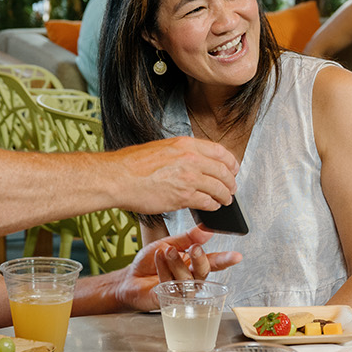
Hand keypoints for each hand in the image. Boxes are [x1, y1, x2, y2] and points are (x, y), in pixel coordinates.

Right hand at [112, 136, 239, 214]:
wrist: (118, 178)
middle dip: (231, 181)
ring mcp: (189, 178)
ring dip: (225, 196)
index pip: (219, 151)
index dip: (231, 161)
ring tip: (225, 199)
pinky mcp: (183, 196)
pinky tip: (212, 206)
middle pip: (223, 171)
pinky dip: (212, 205)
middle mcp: (191, 159)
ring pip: (219, 188)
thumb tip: (194, 162)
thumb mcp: (161, 148)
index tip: (233, 168)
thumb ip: (181, 154)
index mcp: (185, 144)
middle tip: (232, 187)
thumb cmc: (132, 165)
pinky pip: (207, 202)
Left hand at [116, 225, 242, 309]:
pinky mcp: (169, 299)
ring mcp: (181, 290)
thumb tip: (206, 229)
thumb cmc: (151, 262)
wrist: (130, 278)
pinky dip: (164, 269)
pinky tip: (158, 259)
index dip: (226, 259)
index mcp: (193, 264)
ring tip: (167, 250)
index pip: (213, 262)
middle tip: (194, 248)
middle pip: (203, 272)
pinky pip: (171, 284)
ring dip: (177, 262)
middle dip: (200, 259)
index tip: (237, 256)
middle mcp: (191, 279)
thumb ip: (187, 238)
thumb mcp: (169, 243)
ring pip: (187, 278)